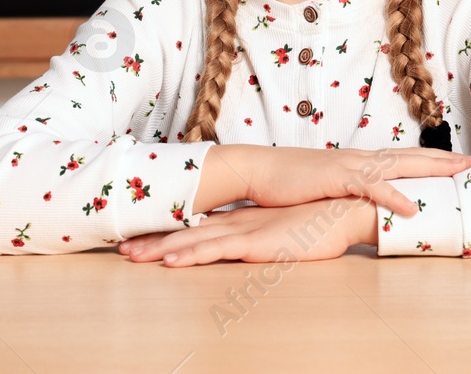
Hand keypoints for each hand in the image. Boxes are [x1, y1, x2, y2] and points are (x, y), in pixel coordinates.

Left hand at [118, 198, 375, 266]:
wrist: (347, 208)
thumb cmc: (322, 222)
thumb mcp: (286, 231)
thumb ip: (267, 235)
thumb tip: (252, 245)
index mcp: (245, 220)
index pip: (198, 227)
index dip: (169, 233)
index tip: (142, 238)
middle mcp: (239, 223)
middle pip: (187, 232)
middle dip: (153, 241)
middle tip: (122, 248)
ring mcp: (246, 231)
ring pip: (194, 241)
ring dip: (161, 249)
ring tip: (131, 255)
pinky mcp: (258, 243)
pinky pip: (217, 251)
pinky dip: (191, 255)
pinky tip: (171, 262)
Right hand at [233, 145, 470, 214]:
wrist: (259, 172)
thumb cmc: (292, 183)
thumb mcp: (330, 189)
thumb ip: (354, 194)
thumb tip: (372, 206)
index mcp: (362, 161)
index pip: (408, 158)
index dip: (438, 160)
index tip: (466, 165)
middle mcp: (362, 158)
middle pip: (414, 156)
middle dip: (448, 161)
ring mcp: (350, 166)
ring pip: (400, 166)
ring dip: (432, 171)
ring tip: (461, 178)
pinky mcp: (335, 178)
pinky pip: (369, 188)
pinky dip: (392, 197)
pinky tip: (412, 208)